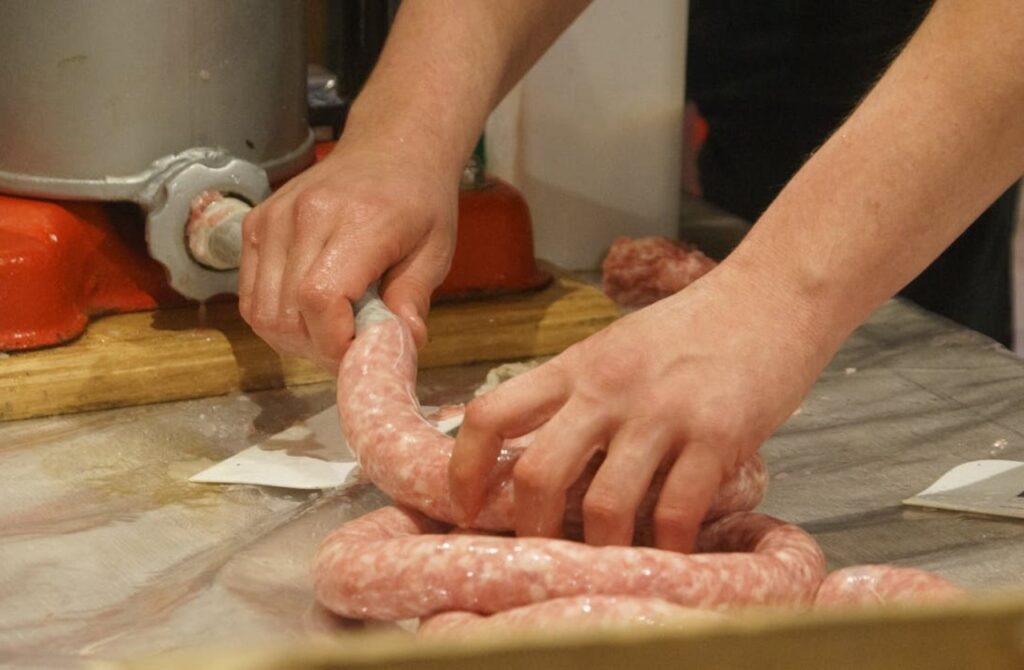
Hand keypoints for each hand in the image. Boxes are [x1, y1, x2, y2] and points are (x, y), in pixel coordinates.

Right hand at [239, 139, 457, 370]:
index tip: (359, 353)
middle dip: (317, 348)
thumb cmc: (418, 201)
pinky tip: (309, 313)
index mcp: (358, 220)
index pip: (320, 298)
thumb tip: (401, 346)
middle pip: (286, 312)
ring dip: (294, 338)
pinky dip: (276, 317)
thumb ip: (414, 298)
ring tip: (331, 330)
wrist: (390, 149)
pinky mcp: (256, 225)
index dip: (334, 342)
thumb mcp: (435, 250)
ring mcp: (274, 218)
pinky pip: (250, 295)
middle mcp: (306, 215)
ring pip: (261, 310)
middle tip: (349, 347)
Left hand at [449, 264, 831, 550]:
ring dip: (601, 550)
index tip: (464, 506)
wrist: (772, 296)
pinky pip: (677, 511)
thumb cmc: (692, 328)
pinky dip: (668, 546)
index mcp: (575, 366)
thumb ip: (579, 395)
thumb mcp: (616, 348)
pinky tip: (671, 552)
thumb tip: (538, 456)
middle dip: (530, 528)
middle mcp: (608, 389)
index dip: (464, 468)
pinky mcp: (717, 435)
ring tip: (609, 563)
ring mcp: (662, 412)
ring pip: (604, 505)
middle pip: (538, 473)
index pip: (492, 413)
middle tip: (541, 555)